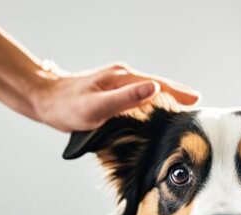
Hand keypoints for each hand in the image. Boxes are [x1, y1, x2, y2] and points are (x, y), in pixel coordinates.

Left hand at [32, 62, 200, 131]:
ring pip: (149, 90)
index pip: (159, 85)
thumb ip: (126, 99)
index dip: (178, 93)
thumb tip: (154, 89)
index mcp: (123, 78)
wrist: (44, 100)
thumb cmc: (66, 107)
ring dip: (166, 98)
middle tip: (195, 107)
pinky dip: (152, 102)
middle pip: (157, 86)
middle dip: (177, 95)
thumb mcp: (97, 107)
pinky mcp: (112, 91)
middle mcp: (122, 77)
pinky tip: (156, 110)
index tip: (196, 100)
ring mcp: (117, 83)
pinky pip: (139, 95)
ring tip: (181, 110)